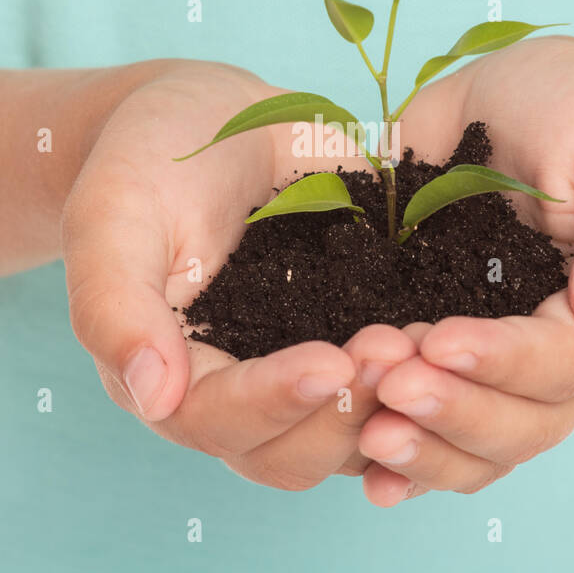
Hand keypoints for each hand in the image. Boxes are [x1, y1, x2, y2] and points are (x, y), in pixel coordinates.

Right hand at [61, 60, 417, 488]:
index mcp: (169, 377)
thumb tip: (152, 396)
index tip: (329, 361)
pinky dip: (427, 380)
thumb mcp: (113, 215)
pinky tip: (460, 339)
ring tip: (427, 342)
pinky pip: (394, 392)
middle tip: (391, 346)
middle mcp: (237, 395)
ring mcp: (300, 374)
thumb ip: (115, 305)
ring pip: (351, 438)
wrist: (209, 119)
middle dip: (344, 412)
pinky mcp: (351, 343)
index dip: (274, 402)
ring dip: (393, 405)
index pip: (216, 421)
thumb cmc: (146, 160)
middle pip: (290, 453)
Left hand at [357, 37, 573, 504]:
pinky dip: (407, 464)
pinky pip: (441, 436)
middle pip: (524, 424)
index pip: (565, 362)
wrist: (531, 103)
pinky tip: (366, 473)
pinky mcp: (455, 364)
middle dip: (452, 410)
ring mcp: (508, 370)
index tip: (435, 340)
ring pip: (481, 450)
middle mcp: (568, 359)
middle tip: (383, 380)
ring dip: (423, 448)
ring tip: (364, 427)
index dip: (502, 362)